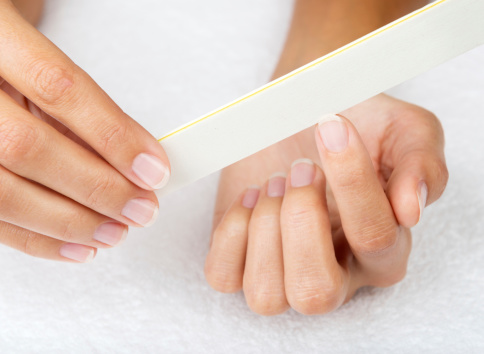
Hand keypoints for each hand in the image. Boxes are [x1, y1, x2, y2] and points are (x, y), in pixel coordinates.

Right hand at [0, 0, 169, 261]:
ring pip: (2, 192)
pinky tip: (77, 246)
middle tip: (141, 209)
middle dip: (95, 188)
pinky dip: (37, 239)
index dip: (112, 135)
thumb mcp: (42, 58)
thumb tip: (133, 157)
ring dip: (69, 222)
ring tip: (115, 232)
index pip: (58, 88)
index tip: (153, 169)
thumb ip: (78, 102)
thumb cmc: (10, 52)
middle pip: (26, 148)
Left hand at [205, 94, 447, 314]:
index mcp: (383, 251)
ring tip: (274, 184)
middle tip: (300, 169)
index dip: (351, 180)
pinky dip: (232, 234)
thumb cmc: (355, 129)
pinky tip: (251, 198)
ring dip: (264, 228)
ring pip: (267, 295)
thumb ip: (422, 165)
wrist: (305, 117)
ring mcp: (285, 274)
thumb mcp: (406, 131)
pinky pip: (224, 276)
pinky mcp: (242, 262)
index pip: (374, 238)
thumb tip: (411, 209)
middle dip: (300, 220)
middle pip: (315, 291)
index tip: (333, 125)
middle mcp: (336, 274)